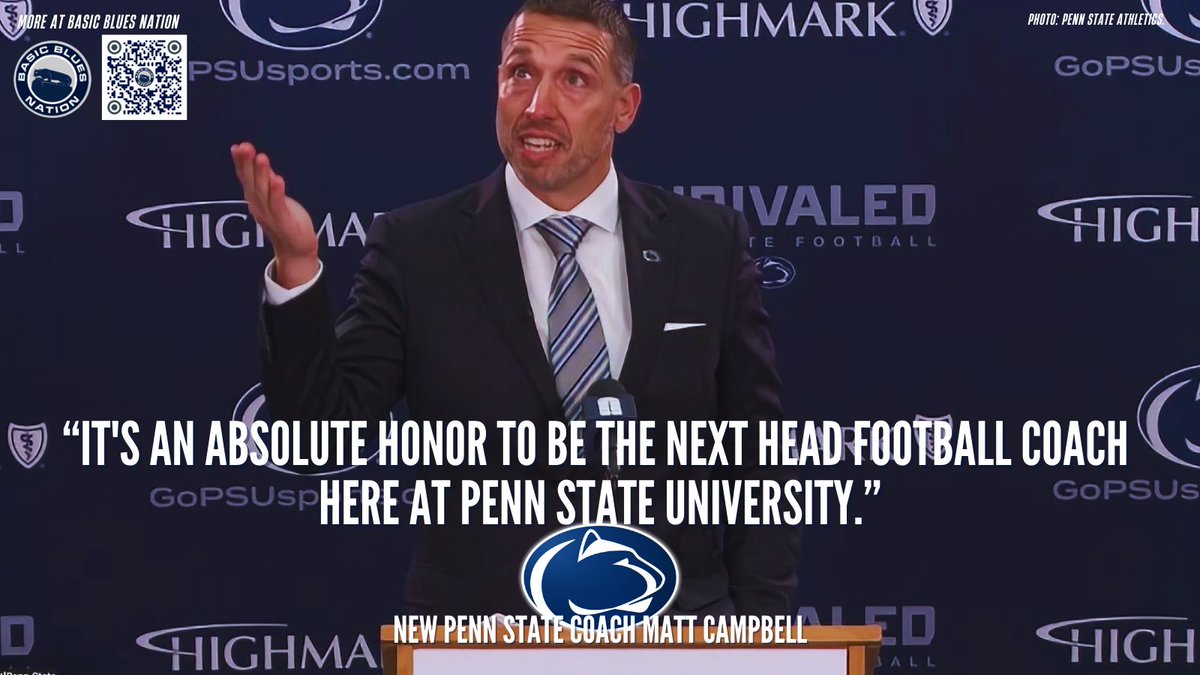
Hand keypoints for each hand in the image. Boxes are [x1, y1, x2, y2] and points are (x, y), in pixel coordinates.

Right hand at [230, 142, 318, 288]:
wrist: (296, 250)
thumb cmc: (286, 221)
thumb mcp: (274, 197)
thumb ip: (265, 179)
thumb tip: (256, 158)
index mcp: (255, 199)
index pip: (246, 178)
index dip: (241, 163)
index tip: (238, 147)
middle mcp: (258, 207)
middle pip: (252, 182)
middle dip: (248, 164)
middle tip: (245, 147)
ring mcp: (270, 215)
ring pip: (263, 192)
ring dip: (262, 175)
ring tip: (261, 158)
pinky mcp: (284, 223)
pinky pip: (278, 206)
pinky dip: (276, 193)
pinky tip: (277, 179)